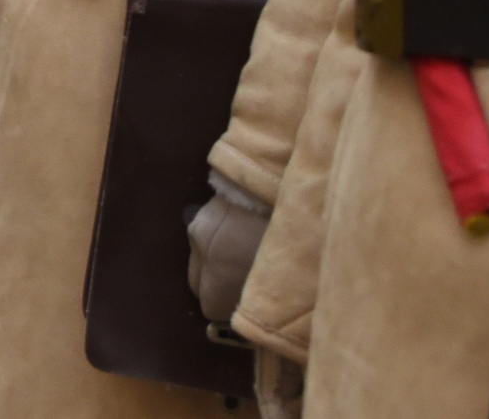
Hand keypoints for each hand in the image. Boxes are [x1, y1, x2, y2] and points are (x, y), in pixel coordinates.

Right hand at [186, 170, 272, 323]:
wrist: (278, 170)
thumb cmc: (290, 230)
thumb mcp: (286, 274)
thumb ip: (266, 300)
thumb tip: (263, 318)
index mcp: (220, 271)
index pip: (210, 308)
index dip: (229, 311)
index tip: (249, 309)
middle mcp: (202, 250)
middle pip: (198, 285)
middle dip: (218, 289)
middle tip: (247, 285)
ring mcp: (200, 225)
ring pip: (201, 259)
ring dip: (217, 264)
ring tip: (247, 256)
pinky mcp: (204, 206)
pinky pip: (205, 236)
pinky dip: (220, 242)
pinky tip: (242, 235)